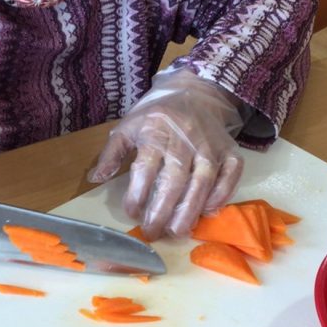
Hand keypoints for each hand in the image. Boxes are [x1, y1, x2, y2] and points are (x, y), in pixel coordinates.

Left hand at [88, 70, 245, 239]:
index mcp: (156, 132)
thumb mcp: (128, 127)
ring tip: (178, 232)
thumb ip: (111, 153)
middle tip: (154, 233)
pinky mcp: (230, 151)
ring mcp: (210, 145)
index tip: (132, 214)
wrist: (194, 94)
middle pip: (175, 180)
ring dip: (191, 209)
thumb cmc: (156, 116)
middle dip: (163, 210)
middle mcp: (185, 139)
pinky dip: (222, 194)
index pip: (146, 168)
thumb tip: (95, 178)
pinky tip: (208, 212)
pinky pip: (230, 175)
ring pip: (203, 181)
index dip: (138, 194)